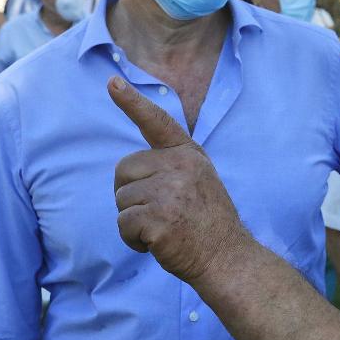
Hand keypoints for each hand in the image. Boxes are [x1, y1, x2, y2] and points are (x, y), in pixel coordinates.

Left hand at [109, 76, 252, 283]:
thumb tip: (129, 167)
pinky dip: (133, 240)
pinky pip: (124, 224)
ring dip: (133, 220)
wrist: (227, 257)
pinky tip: (157, 243)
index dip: (132, 102)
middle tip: (158, 211)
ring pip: (121, 200)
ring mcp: (169, 192)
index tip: (112, 82)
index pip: (156, 121)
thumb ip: (170, 165)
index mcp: (187, 154)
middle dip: (130, 193)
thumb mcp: (197, 178)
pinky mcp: (159, 219)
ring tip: (164, 228)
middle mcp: (179, 166)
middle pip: (123, 169)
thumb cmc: (206, 221)